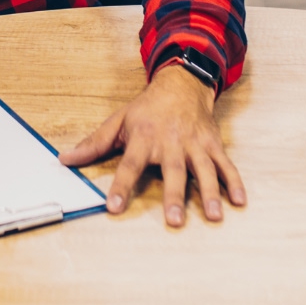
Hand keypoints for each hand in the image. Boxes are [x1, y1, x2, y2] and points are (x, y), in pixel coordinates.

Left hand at [59, 65, 246, 227]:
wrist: (181, 84)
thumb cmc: (147, 108)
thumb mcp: (118, 121)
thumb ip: (94, 144)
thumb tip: (66, 160)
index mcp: (144, 137)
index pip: (130, 164)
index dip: (121, 186)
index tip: (113, 207)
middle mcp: (171, 141)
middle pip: (173, 171)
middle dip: (175, 196)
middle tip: (175, 220)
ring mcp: (195, 143)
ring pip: (204, 170)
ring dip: (209, 193)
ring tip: (214, 216)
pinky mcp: (213, 145)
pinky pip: (226, 165)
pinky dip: (235, 182)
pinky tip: (240, 201)